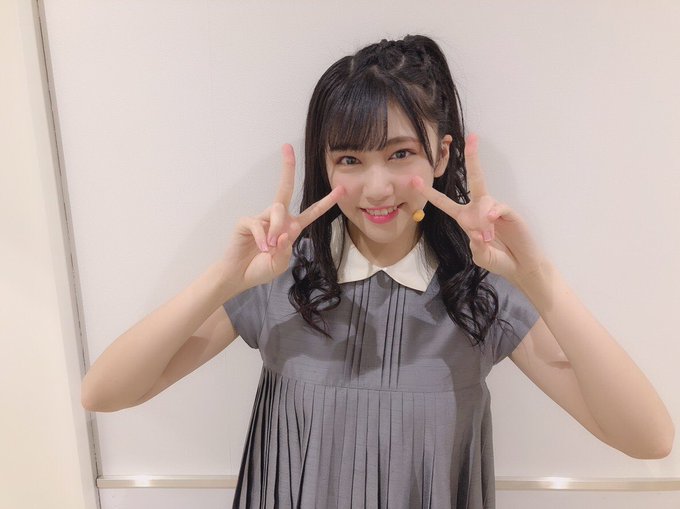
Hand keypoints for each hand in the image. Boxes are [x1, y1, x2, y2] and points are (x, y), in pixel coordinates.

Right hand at [223, 144, 343, 289]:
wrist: (239, 276)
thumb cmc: (261, 268)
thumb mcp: (279, 264)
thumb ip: (285, 250)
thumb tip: (285, 232)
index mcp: (291, 228)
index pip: (312, 212)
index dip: (327, 201)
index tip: (341, 189)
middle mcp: (278, 219)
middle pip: (285, 188)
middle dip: (287, 168)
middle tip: (287, 147)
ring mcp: (261, 218)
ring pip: (276, 209)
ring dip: (276, 227)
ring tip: (270, 247)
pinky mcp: (246, 222)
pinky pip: (258, 224)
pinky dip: (262, 237)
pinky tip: (261, 248)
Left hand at [411, 134, 544, 284]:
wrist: (520, 265)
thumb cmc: (498, 259)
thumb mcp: (481, 257)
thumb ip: (476, 247)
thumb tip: (477, 232)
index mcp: (465, 218)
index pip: (444, 202)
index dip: (430, 193)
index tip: (415, 180)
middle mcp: (479, 209)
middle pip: (474, 180)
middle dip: (473, 158)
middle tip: (472, 138)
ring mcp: (495, 209)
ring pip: (485, 199)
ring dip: (483, 221)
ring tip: (487, 238)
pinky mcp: (509, 213)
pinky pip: (499, 207)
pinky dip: (494, 213)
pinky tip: (492, 221)